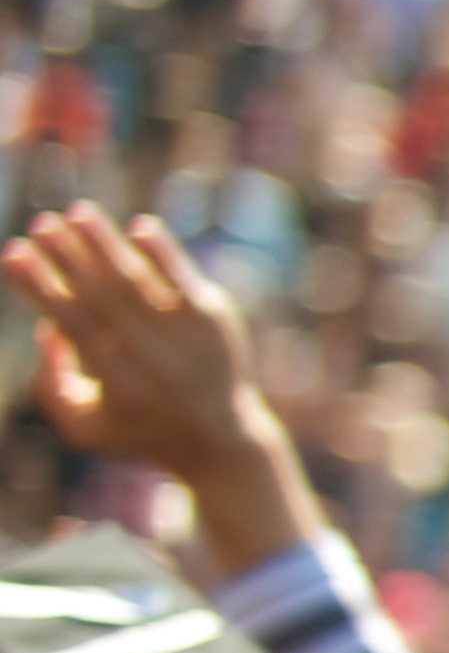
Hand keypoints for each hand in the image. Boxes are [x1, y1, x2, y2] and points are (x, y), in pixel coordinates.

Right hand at [3, 207, 317, 567]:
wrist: (223, 440)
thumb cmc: (138, 429)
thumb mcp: (83, 426)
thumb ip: (50, 384)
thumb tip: (47, 327)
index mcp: (121, 385)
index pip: (75, 325)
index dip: (41, 287)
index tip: (13, 254)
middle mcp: (157, 360)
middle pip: (106, 298)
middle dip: (70, 257)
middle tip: (40, 224)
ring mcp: (191, 339)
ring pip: (143, 282)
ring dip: (109, 244)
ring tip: (78, 212)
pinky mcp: (217, 321)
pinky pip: (186, 281)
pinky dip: (164, 253)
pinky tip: (140, 227)